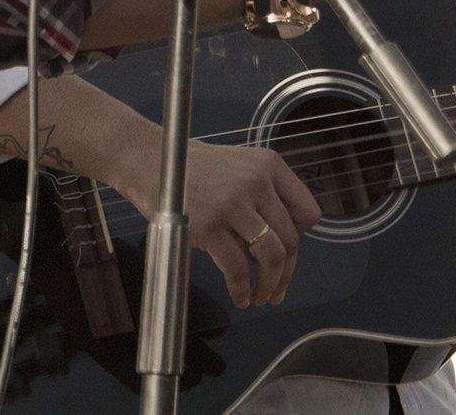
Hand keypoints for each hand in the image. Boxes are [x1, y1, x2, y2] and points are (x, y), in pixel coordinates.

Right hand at [122, 142, 319, 307]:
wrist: (147, 158)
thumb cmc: (192, 167)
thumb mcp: (238, 167)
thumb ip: (262, 196)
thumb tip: (281, 245)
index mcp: (270, 164)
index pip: (307, 212)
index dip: (298, 239)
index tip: (287, 256)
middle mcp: (257, 180)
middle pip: (290, 239)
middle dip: (286, 273)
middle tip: (277, 291)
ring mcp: (233, 202)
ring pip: (270, 256)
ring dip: (270, 285)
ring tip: (261, 298)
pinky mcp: (208, 224)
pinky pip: (237, 267)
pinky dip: (241, 289)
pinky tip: (241, 298)